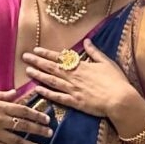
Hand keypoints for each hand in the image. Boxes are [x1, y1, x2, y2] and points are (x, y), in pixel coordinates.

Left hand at [23, 38, 144, 129]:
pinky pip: (57, 97)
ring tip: (27, 71)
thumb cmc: (116, 81)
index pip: (60, 58)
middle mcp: (74, 76)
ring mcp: (73, 89)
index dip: (46, 54)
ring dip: (38, 75)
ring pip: (51, 81)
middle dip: (37, 62)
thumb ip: (95, 52)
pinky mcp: (74, 102)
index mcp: (81, 66)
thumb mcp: (106, 62)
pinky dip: (47, 93)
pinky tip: (37, 89)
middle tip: (24, 57)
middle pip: (51, 67)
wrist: (120, 100)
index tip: (35, 50)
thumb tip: (87, 41)